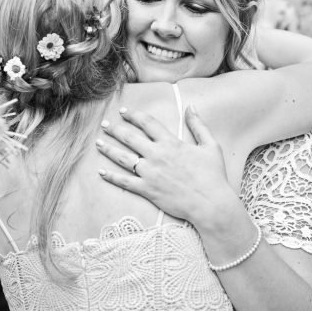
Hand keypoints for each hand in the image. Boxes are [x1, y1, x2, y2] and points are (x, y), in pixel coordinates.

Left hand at [96, 105, 236, 224]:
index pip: (147, 123)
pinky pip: (125, 182)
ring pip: (123, 158)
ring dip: (108, 149)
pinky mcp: (147, 190)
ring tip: (98, 142)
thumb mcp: (210, 145)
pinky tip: (101, 172)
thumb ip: (198, 125)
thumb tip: (191, 106)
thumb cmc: (213, 175)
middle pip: (130, 138)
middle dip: (115, 129)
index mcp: (171, 143)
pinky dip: (112, 177)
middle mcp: (157, 155)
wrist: (210, 203)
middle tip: (105, 124)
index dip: (134, 115)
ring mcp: (150, 173)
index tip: (124, 111)